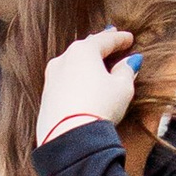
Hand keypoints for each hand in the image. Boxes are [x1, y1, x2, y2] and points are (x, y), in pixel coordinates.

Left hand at [35, 27, 137, 142]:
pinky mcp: (46, 98)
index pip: (105, 40)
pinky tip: (81, 85)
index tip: (129, 38)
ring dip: (85, 63)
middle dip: (100, 44)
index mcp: (83, 51)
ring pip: (72, 65)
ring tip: (97, 63)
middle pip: (85, 48)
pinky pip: (64, 83)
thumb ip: (126, 71)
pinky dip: (75, 80)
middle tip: (110, 37)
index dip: (120, 39)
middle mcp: (63, 60)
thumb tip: (128, 63)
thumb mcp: (122, 88)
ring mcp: (51, 79)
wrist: (69, 138)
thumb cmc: (99, 108)